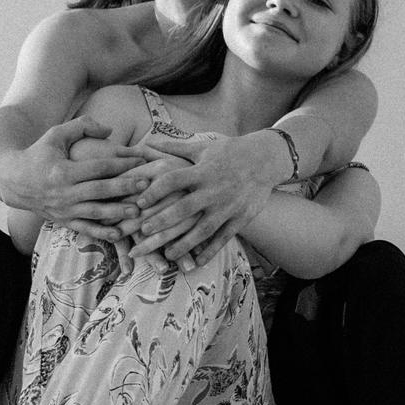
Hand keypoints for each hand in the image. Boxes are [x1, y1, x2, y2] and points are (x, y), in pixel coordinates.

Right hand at [0, 116, 147, 239]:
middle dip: (125, 187)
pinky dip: (102, 232)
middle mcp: (63, 192)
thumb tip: (110, 131)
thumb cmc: (38, 153)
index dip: (121, 164)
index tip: (141, 161)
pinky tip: (120, 233)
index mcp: (63, 171)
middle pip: (100, 190)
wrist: (12, 180)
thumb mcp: (55, 134)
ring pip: (95, 213)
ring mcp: (63, 209)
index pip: (98, 167)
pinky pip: (85, 228)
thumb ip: (82, 127)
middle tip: (147, 184)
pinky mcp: (62, 220)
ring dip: (118, 212)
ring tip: (139, 210)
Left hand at [128, 132, 290, 265]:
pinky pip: (224, 238)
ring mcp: (228, 206)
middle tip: (142, 233)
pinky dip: (211, 252)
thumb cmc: (229, 152)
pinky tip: (196, 263)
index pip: (173, 180)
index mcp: (201, 172)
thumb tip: (148, 141)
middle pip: (184, 208)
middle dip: (163, 221)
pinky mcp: (241, 218)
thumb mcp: (202, 148)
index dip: (154, 191)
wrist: (266, 159)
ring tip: (166, 256)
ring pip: (203, 229)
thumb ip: (174, 148)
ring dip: (184, 244)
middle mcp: (213, 190)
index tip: (139, 202)